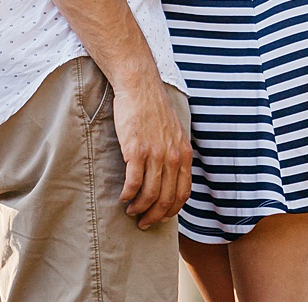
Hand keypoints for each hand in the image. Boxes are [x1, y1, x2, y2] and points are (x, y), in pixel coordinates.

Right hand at [112, 72, 191, 229]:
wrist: (140, 85)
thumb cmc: (154, 107)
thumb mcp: (175, 131)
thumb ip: (175, 153)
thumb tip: (172, 177)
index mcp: (184, 153)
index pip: (183, 193)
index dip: (171, 210)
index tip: (161, 217)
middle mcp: (172, 156)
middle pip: (166, 199)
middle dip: (154, 216)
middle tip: (143, 222)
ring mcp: (155, 154)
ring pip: (149, 194)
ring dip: (139, 208)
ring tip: (131, 210)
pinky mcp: (136, 150)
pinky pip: (133, 183)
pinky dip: (128, 195)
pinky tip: (123, 197)